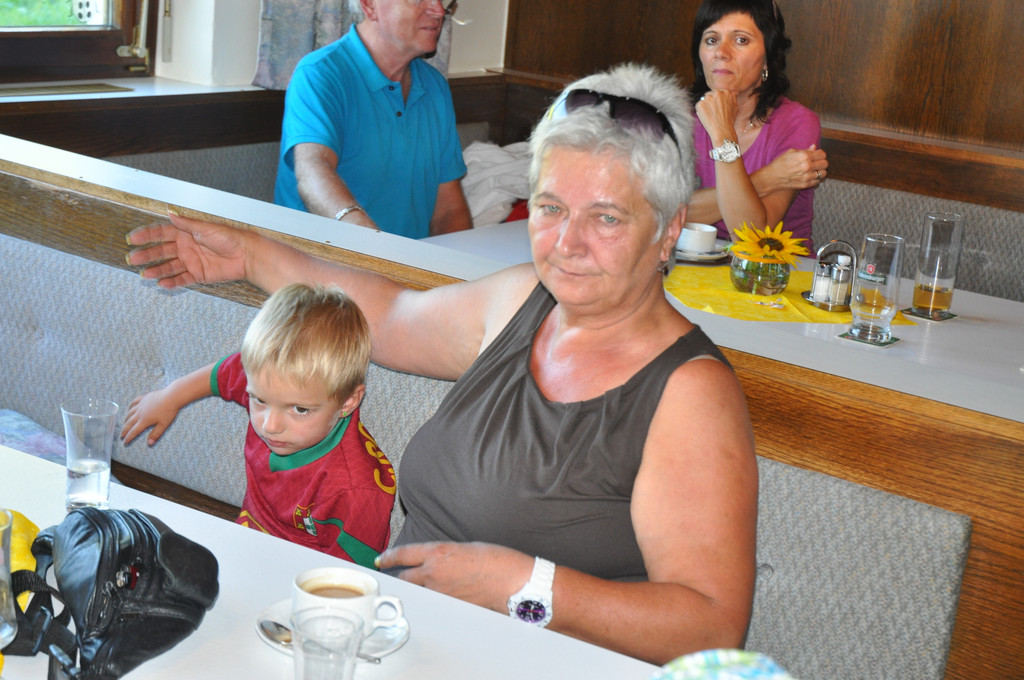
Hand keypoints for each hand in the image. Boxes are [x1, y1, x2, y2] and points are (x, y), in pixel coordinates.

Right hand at [121, 387, 182, 445]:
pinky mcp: (143, 398)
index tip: (124, 442)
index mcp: (144, 420)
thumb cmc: (169, 411)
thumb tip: (149, 444)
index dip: (129, 437)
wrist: (172, 397)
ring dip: (126, 419)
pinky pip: (133, 402)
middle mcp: (140, 412)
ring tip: (124, 424)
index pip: (134, 431)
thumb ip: (156, 434)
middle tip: (121, 435)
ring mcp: (141, 404)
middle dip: (124, 430)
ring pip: (129, 413)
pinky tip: (129, 409)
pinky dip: (129, 407)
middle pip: (129, 423)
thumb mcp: (163, 425)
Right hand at [126, 213, 248, 288]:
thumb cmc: (229, 237)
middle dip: (147, 255)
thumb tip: (169, 212)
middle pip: (162, 251)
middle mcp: (186, 247)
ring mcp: (191, 261)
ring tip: (145, 275)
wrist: (247, 255)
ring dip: (157, 270)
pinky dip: (172, 282)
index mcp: (186, 233)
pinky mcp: (199, 274)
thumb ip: (186, 224)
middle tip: (132, 260)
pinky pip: (182, 279)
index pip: (161, 233)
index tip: (132, 239)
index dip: (147, 236)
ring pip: (169, 267)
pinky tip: (162, 284)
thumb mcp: (205, 228)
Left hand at [376, 542, 534, 612]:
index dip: (389, 557)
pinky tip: (446, 591)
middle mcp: (433, 572)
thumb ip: (443, 554)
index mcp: (437, 552)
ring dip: (420, 586)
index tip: (382, 558)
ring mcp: (440, 592)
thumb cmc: (494, 559)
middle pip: (405, 576)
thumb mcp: (463, 547)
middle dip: (401, 574)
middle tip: (397, 573)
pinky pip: (435, 599)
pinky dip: (435, 596)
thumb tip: (434, 560)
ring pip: (419, 590)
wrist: (510, 582)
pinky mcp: (448, 605)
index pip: (403, 554)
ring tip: (429, 582)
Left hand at [694, 89, 738, 141]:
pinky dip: (700, 111)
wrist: (722, 130)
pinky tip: (706, 117)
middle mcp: (717, 93)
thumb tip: (734, 92)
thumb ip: (733, 97)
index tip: (717, 107)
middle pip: (709, 94)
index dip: (716, 100)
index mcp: (726, 92)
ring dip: (705, 105)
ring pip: (704, 99)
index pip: (717, 92)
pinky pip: (698, 106)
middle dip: (710, 102)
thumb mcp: (735, 107)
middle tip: (713, 112)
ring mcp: (708, 98)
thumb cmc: (729, 120)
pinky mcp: (700, 104)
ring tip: (710, 115)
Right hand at [753, 145, 827, 194]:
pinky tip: (810, 176)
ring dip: (820, 171)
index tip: (817, 155)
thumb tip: (814, 147)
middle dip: (822, 162)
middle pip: (825, 164)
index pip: (822, 154)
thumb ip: (804, 150)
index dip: (820, 154)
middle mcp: (807, 166)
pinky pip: (818, 181)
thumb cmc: (779, 163)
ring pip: (823, 173)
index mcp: (804, 156)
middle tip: (817, 162)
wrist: (772, 178)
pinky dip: (816, 178)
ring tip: (814, 170)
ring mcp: (807, 177)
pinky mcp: (805, 185)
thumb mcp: (790, 152)